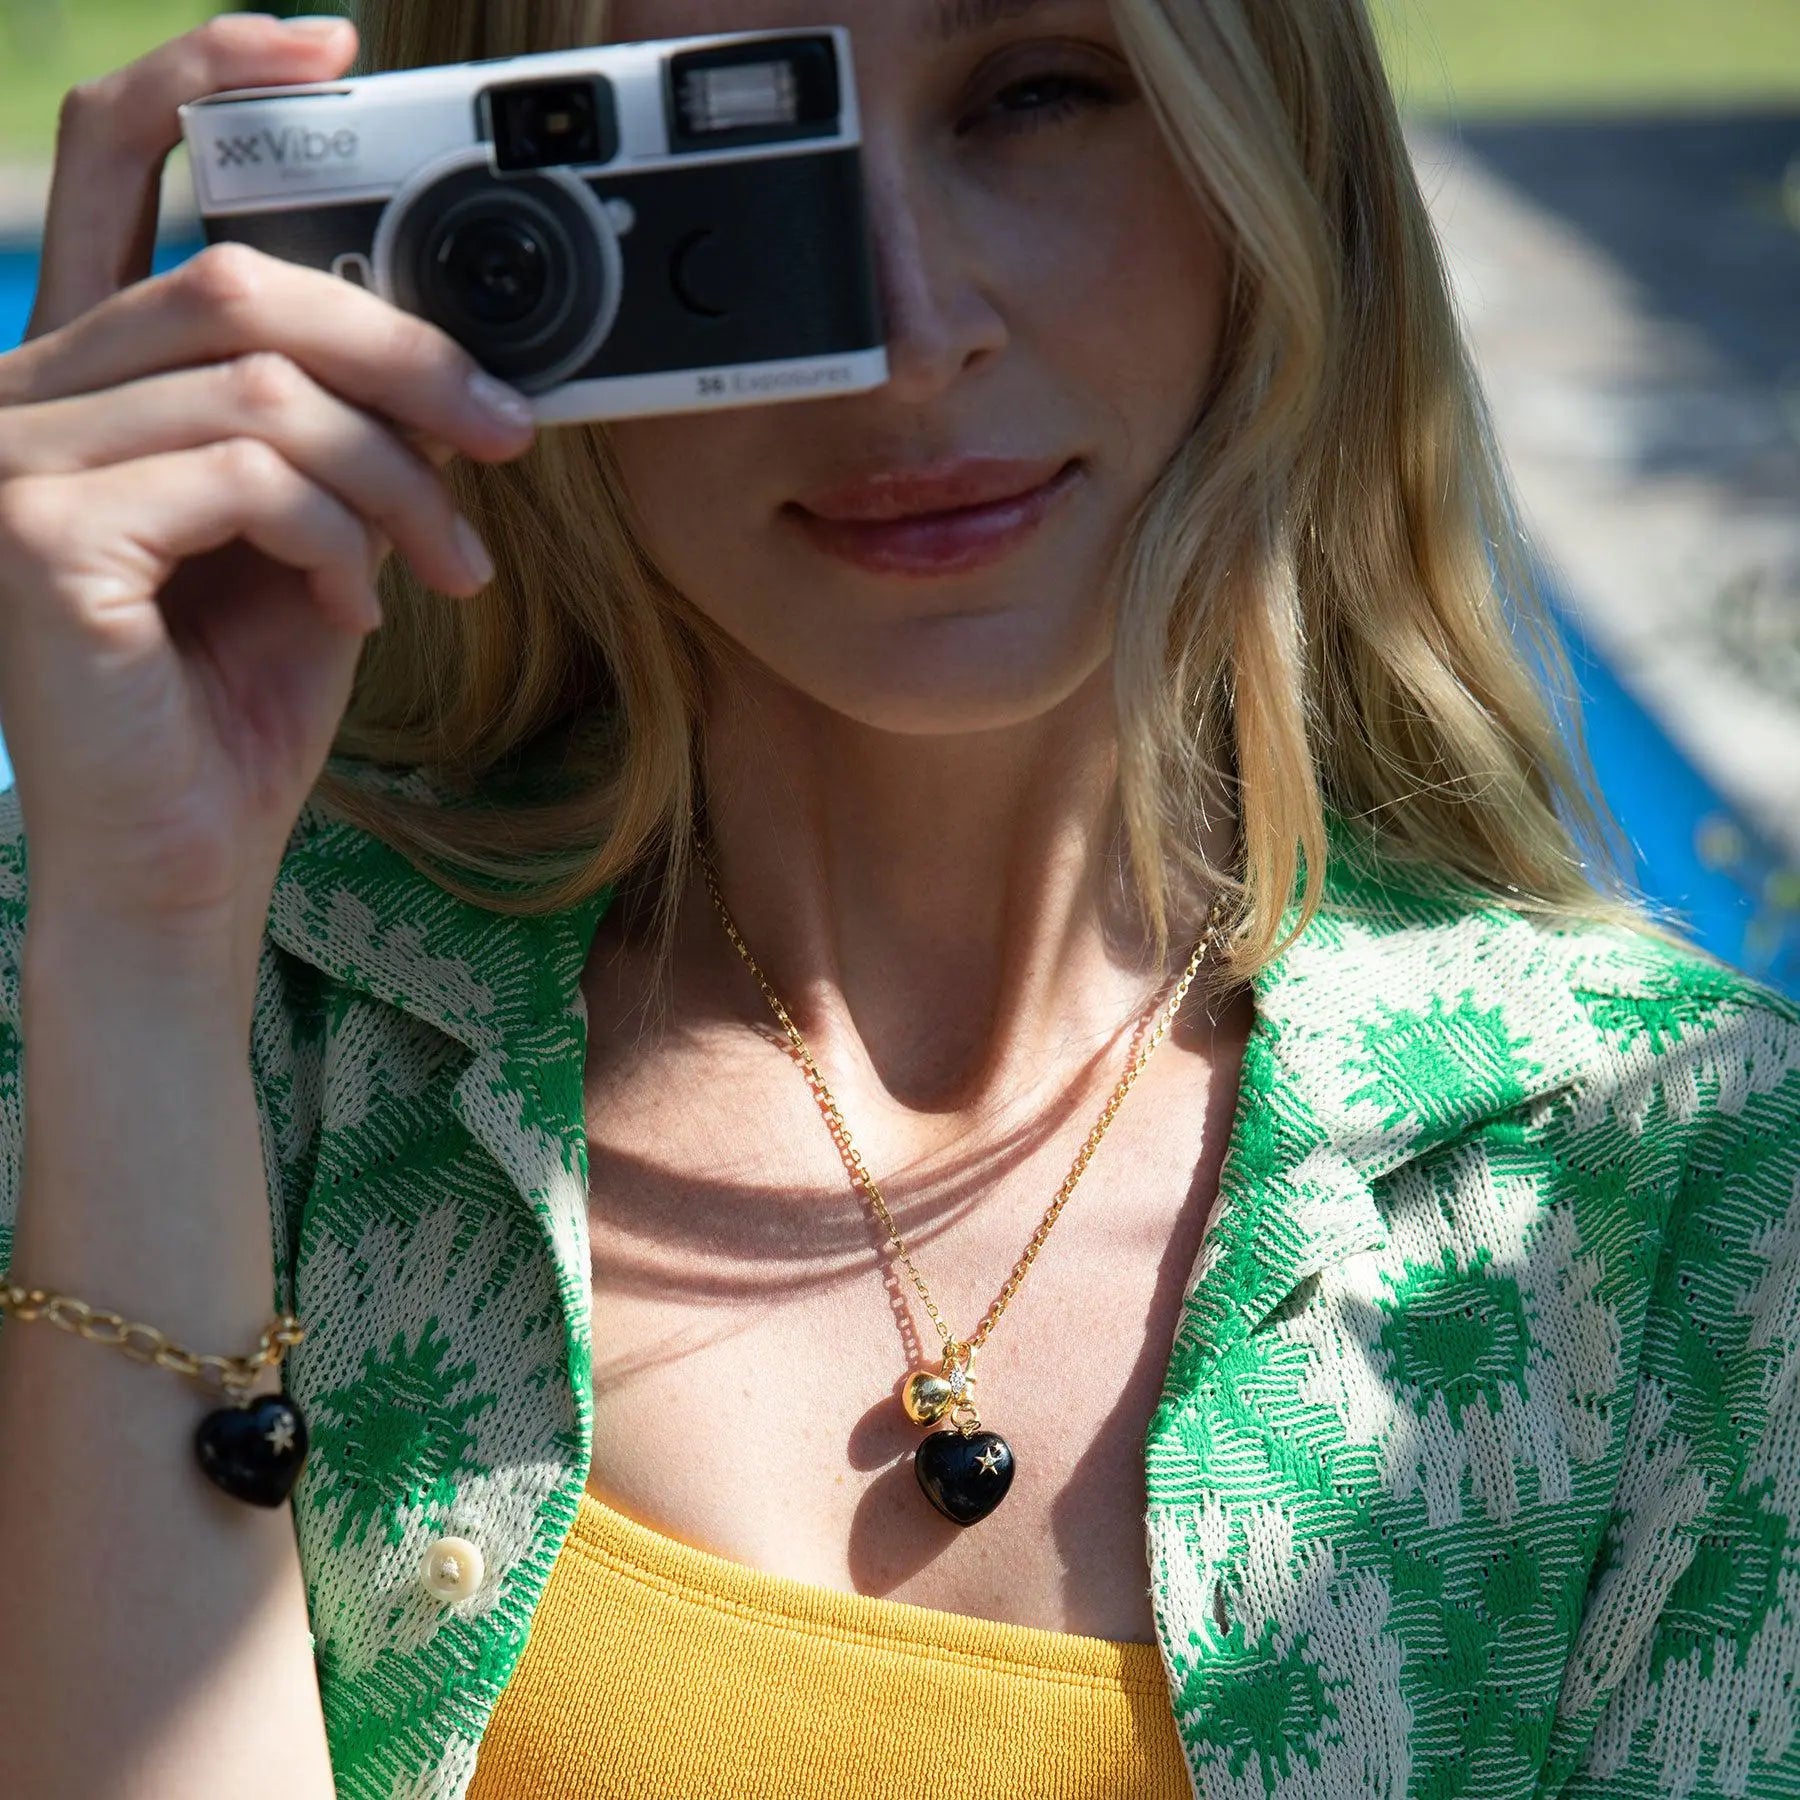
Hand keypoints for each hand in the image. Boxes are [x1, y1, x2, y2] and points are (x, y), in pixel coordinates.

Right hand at [0, 14, 536, 991]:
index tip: (334, 48)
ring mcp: (14, 455)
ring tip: (448, 564)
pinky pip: (248, 476)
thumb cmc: (242, 694)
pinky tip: (359, 608)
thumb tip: (441, 346)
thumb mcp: (312, 526)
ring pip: (265, 387)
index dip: (212, 71)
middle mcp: (22, 386)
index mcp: (85, 368)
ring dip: (396, 478)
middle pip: (236, 275)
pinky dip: (340, 540)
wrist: (187, 852)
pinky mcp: (41, 533)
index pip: (114, 159)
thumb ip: (338, 422)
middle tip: (505, 430)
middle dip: (405, 350)